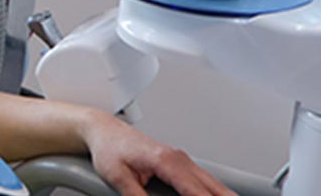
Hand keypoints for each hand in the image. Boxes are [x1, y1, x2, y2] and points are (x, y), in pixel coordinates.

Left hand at [80, 111, 236, 195]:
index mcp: (166, 161)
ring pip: (215, 184)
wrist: (104, 131)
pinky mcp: (181, 164)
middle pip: (214, 188)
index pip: (196, 192)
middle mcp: (179, 159)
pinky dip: (216, 192)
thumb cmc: (109, 149)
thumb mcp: (117, 177)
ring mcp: (183, 160)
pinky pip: (206, 181)